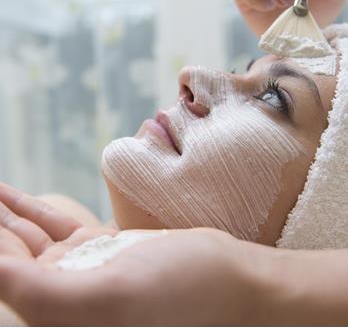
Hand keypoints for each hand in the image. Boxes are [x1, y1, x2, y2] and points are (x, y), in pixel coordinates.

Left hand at [0, 184, 263, 325]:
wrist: (229, 280)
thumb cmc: (183, 294)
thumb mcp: (111, 297)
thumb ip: (42, 293)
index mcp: (61, 319)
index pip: (2, 279)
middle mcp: (65, 298)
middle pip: (6, 258)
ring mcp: (82, 271)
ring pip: (23, 239)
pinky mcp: (100, 250)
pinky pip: (53, 225)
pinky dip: (27, 208)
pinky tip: (7, 193)